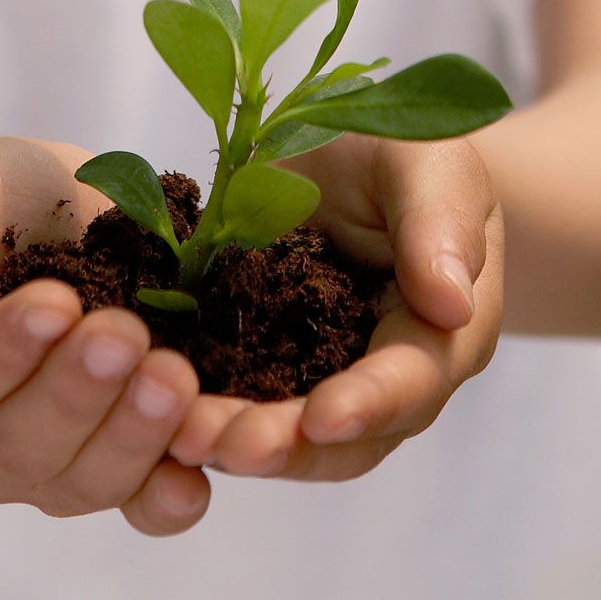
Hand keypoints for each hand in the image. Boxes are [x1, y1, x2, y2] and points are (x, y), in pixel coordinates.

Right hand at [0, 137, 210, 534]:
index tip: (56, 302)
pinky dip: (171, 497)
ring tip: (174, 378)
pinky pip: (144, 505)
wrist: (50, 221)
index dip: (2, 350)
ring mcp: (53, 468)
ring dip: (134, 437)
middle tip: (124, 336)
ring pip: (85, 481)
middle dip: (77, 394)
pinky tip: (197, 475)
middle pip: (19, 447)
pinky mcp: (123, 470)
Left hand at [170, 133, 502, 480]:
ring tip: (180, 438)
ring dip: (234, 443)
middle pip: (344, 438)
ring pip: (285, 437)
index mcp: (439, 334)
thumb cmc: (405, 153)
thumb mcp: (428, 164)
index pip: (413, 382)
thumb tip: (452, 304)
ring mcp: (315, 377)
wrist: (349, 159)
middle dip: (287, 446)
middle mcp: (381, 377)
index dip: (370, 405)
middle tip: (226, 446)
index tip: (323, 419)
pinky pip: (230, 400)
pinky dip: (196, 411)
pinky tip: (148, 408)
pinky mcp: (257, 363)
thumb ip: (441, 223)